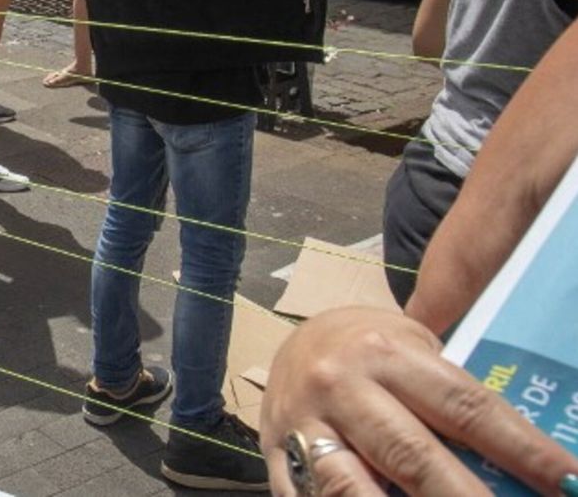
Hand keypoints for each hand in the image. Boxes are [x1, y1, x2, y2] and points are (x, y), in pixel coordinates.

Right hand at [260, 307, 577, 495]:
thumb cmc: (373, 352)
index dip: (525, 452)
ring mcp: (304, 424)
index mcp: (386, 352)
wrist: (293, 343)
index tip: (570, 483)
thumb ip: (451, 399)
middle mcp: (342, 383)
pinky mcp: (277, 456)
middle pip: (414, 457)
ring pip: (353, 488)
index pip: (467, 408)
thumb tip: (522, 464)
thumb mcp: (413, 352)